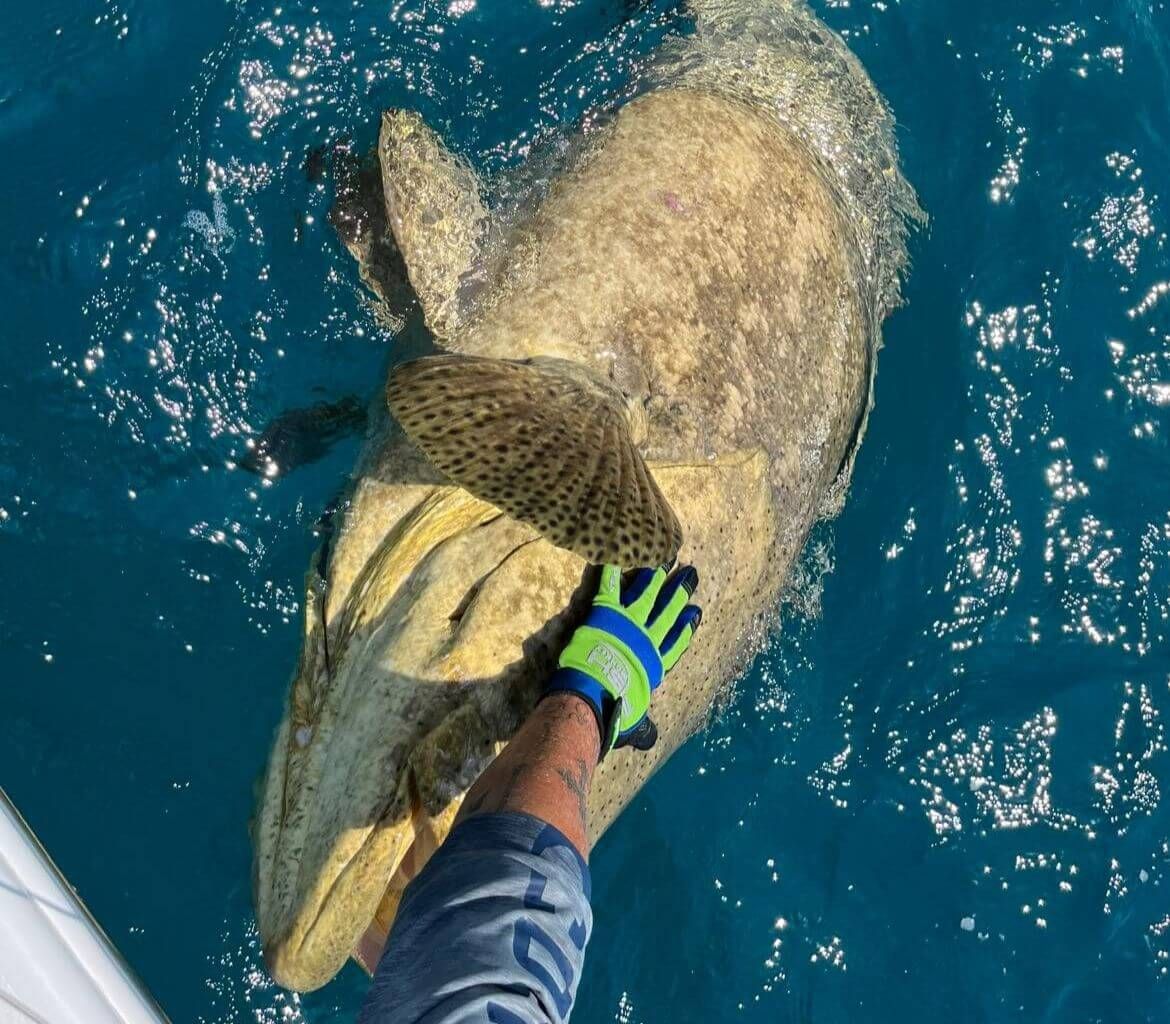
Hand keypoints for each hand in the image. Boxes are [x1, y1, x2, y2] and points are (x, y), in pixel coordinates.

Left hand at [544, 563, 701, 757]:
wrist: (593, 694)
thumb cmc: (612, 712)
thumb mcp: (632, 724)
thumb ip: (642, 729)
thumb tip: (649, 741)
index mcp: (654, 664)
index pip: (675, 642)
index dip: (685, 626)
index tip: (695, 612)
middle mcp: (646, 639)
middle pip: (667, 611)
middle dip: (679, 592)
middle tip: (690, 575)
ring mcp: (627, 623)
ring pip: (645, 593)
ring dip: (654, 576)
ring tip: (663, 560)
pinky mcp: (606, 611)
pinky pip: (610, 585)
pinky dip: (612, 569)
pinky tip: (614, 554)